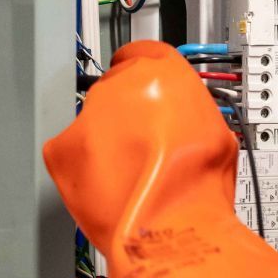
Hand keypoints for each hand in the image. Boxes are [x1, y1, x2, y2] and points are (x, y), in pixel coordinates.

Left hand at [44, 41, 236, 254]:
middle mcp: (121, 85)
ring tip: (129, 175)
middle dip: (127, 116)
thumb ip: (189, 110)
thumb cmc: (198, 183)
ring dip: (105, 142)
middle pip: (117, 92)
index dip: (146, 76)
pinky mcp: (61, 148)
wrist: (170, 224)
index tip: (144, 89)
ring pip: (92, 123)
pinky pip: (69, 152)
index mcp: (164, 72)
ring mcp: (87, 115)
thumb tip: (182, 117)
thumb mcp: (216, 129)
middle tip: (145, 147)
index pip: (145, 54)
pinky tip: (109, 185)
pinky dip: (83, 168)